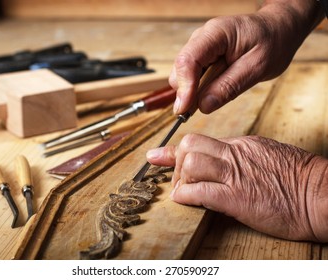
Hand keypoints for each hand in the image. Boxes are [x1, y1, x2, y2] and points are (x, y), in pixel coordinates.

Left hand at [146, 134, 327, 241]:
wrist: (321, 195)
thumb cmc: (298, 180)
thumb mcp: (266, 156)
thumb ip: (240, 157)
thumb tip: (220, 162)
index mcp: (241, 145)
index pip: (200, 141)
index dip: (175, 150)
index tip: (157, 154)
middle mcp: (234, 154)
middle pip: (190, 146)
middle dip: (176, 163)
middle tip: (178, 179)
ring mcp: (234, 175)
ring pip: (190, 163)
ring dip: (179, 179)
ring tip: (184, 191)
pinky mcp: (236, 198)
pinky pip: (199, 191)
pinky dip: (185, 196)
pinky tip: (185, 201)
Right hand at [171, 1, 323, 114]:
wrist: (278, 30)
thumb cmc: (272, 42)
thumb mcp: (257, 67)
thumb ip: (229, 86)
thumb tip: (203, 106)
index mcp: (216, 34)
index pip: (188, 60)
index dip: (184, 88)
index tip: (184, 110)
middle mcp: (202, 38)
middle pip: (180, 69)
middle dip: (186, 92)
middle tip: (199, 110)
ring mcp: (200, 47)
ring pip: (182, 75)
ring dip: (192, 91)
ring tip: (213, 98)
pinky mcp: (202, 57)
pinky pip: (191, 76)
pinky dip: (196, 89)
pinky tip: (210, 93)